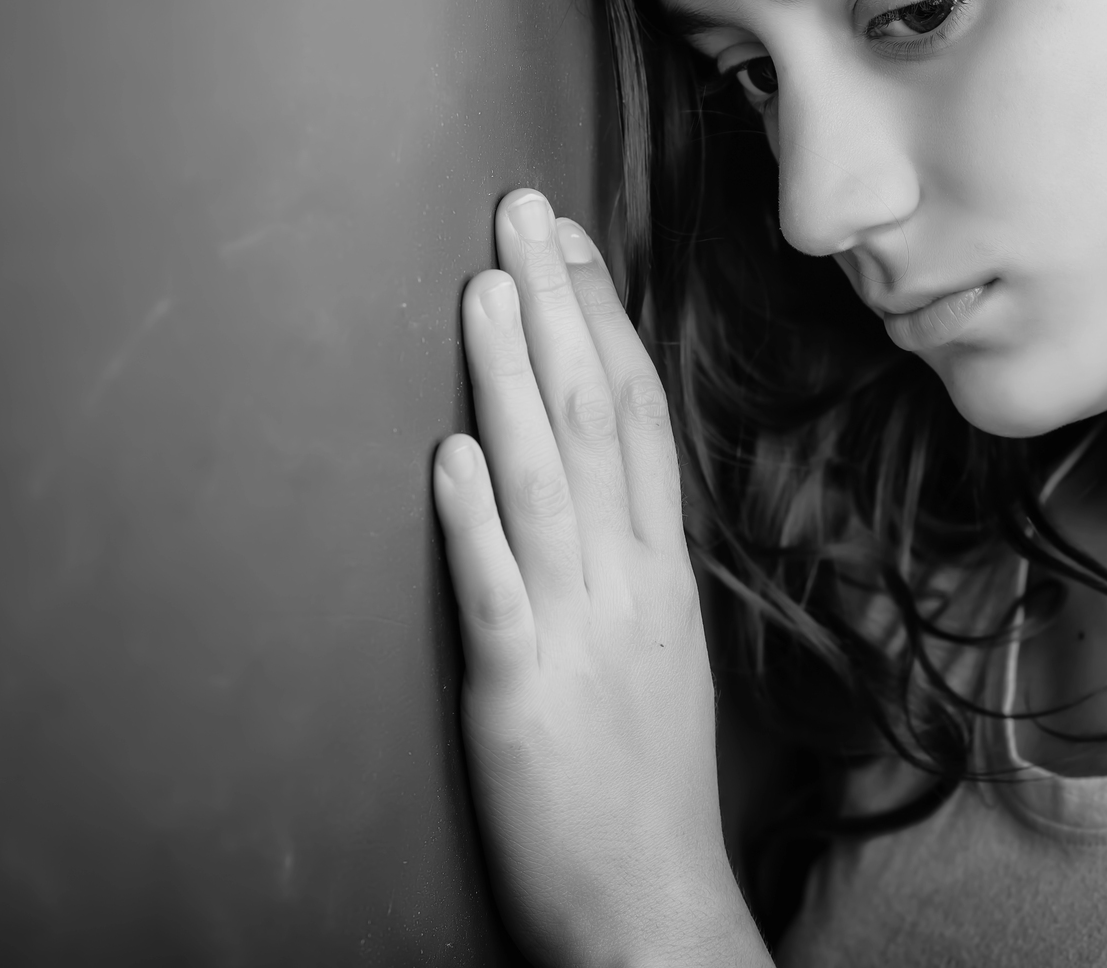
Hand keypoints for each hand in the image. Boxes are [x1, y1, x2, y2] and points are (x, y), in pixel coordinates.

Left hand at [432, 189, 770, 967]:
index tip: (571, 242)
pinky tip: (448, 451)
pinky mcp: (521, 698)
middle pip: (597, 420)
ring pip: (548, 483)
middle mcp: (627, 585)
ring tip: (481, 288)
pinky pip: (499, 594)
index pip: (638, 415)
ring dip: (512, 379)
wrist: (655, 913)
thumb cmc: (645, 785)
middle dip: (556, 308)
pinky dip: (474, 519)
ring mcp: (578, 636)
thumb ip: (624, 563)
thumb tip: (592, 482)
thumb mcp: (657, 653)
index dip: (604, 320)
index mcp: (658, 573)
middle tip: (521, 209)